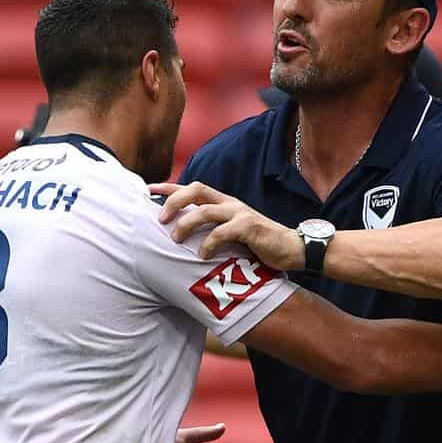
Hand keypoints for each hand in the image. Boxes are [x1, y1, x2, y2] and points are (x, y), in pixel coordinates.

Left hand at [149, 182, 303, 270]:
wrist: (293, 248)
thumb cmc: (259, 244)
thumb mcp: (233, 232)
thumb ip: (213, 229)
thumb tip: (186, 237)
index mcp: (224, 202)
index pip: (193, 188)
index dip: (170, 187)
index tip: (148, 189)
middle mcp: (230, 203)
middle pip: (196, 190)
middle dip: (174, 201)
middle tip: (160, 219)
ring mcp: (240, 213)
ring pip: (205, 210)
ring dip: (186, 224)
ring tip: (175, 239)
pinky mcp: (250, 227)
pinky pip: (223, 232)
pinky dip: (208, 244)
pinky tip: (202, 255)